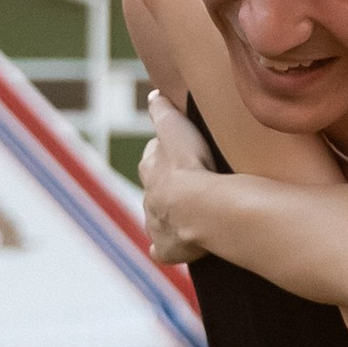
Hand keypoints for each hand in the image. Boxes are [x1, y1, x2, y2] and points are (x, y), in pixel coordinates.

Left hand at [136, 93, 219, 265]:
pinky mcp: (167, 249)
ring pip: (159, 219)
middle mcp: (149, 198)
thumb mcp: (175, 127)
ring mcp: (157, 225)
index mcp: (151, 168)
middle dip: (166, 189)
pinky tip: (179, 248)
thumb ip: (163, 111)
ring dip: (169, 218)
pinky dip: (169, 249)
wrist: (198, 207)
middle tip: (186, 187)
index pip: (153, 158)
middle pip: (155, 190)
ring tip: (189, 217)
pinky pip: (165, 250)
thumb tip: (153, 96)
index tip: (177, 154)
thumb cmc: (189, 165)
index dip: (164, 156)